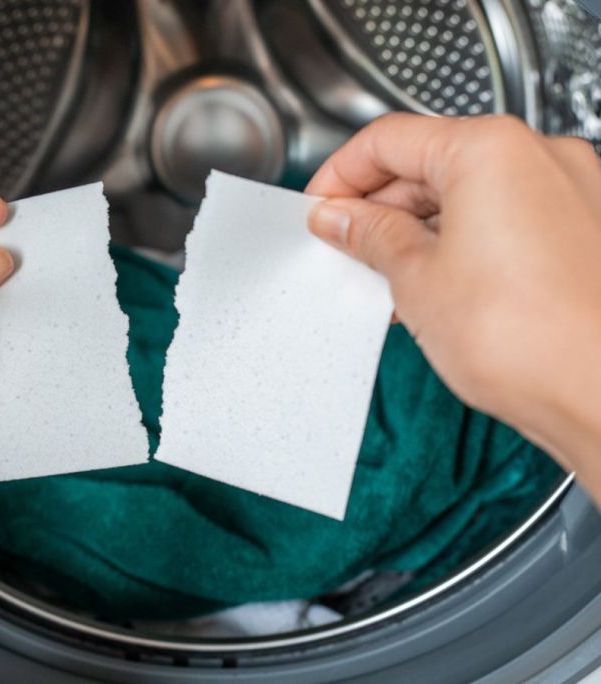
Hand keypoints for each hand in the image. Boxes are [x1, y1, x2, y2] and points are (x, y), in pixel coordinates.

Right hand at [306, 113, 600, 484]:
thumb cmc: (530, 340)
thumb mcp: (416, 279)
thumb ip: (370, 236)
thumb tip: (343, 219)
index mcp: (491, 149)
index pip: (388, 139)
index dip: (339, 176)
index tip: (321, 208)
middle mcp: (539, 157)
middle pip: (431, 161)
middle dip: (379, 206)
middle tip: (345, 246)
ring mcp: (570, 192)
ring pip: (468, 193)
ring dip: (418, 229)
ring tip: (387, 277)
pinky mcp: (582, 231)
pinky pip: (504, 219)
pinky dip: (462, 242)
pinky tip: (434, 285)